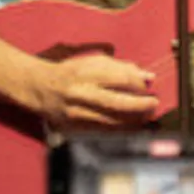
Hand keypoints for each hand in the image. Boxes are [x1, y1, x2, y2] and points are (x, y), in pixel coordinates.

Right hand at [25, 48, 159, 127]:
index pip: (120, 79)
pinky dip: (119, 130)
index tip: (148, 88)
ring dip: (133, 121)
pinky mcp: (74, 127)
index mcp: (86, 73)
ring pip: (112, 121)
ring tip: (145, 117)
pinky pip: (103, 132)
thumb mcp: (93, 62)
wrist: (40, 88)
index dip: (139, 86)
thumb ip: (121, 67)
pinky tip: (129, 126)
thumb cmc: (70, 72)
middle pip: (117, 103)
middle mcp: (80, 93)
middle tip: (153, 105)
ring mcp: (76, 113)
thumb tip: (147, 77)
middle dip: (140, 106)